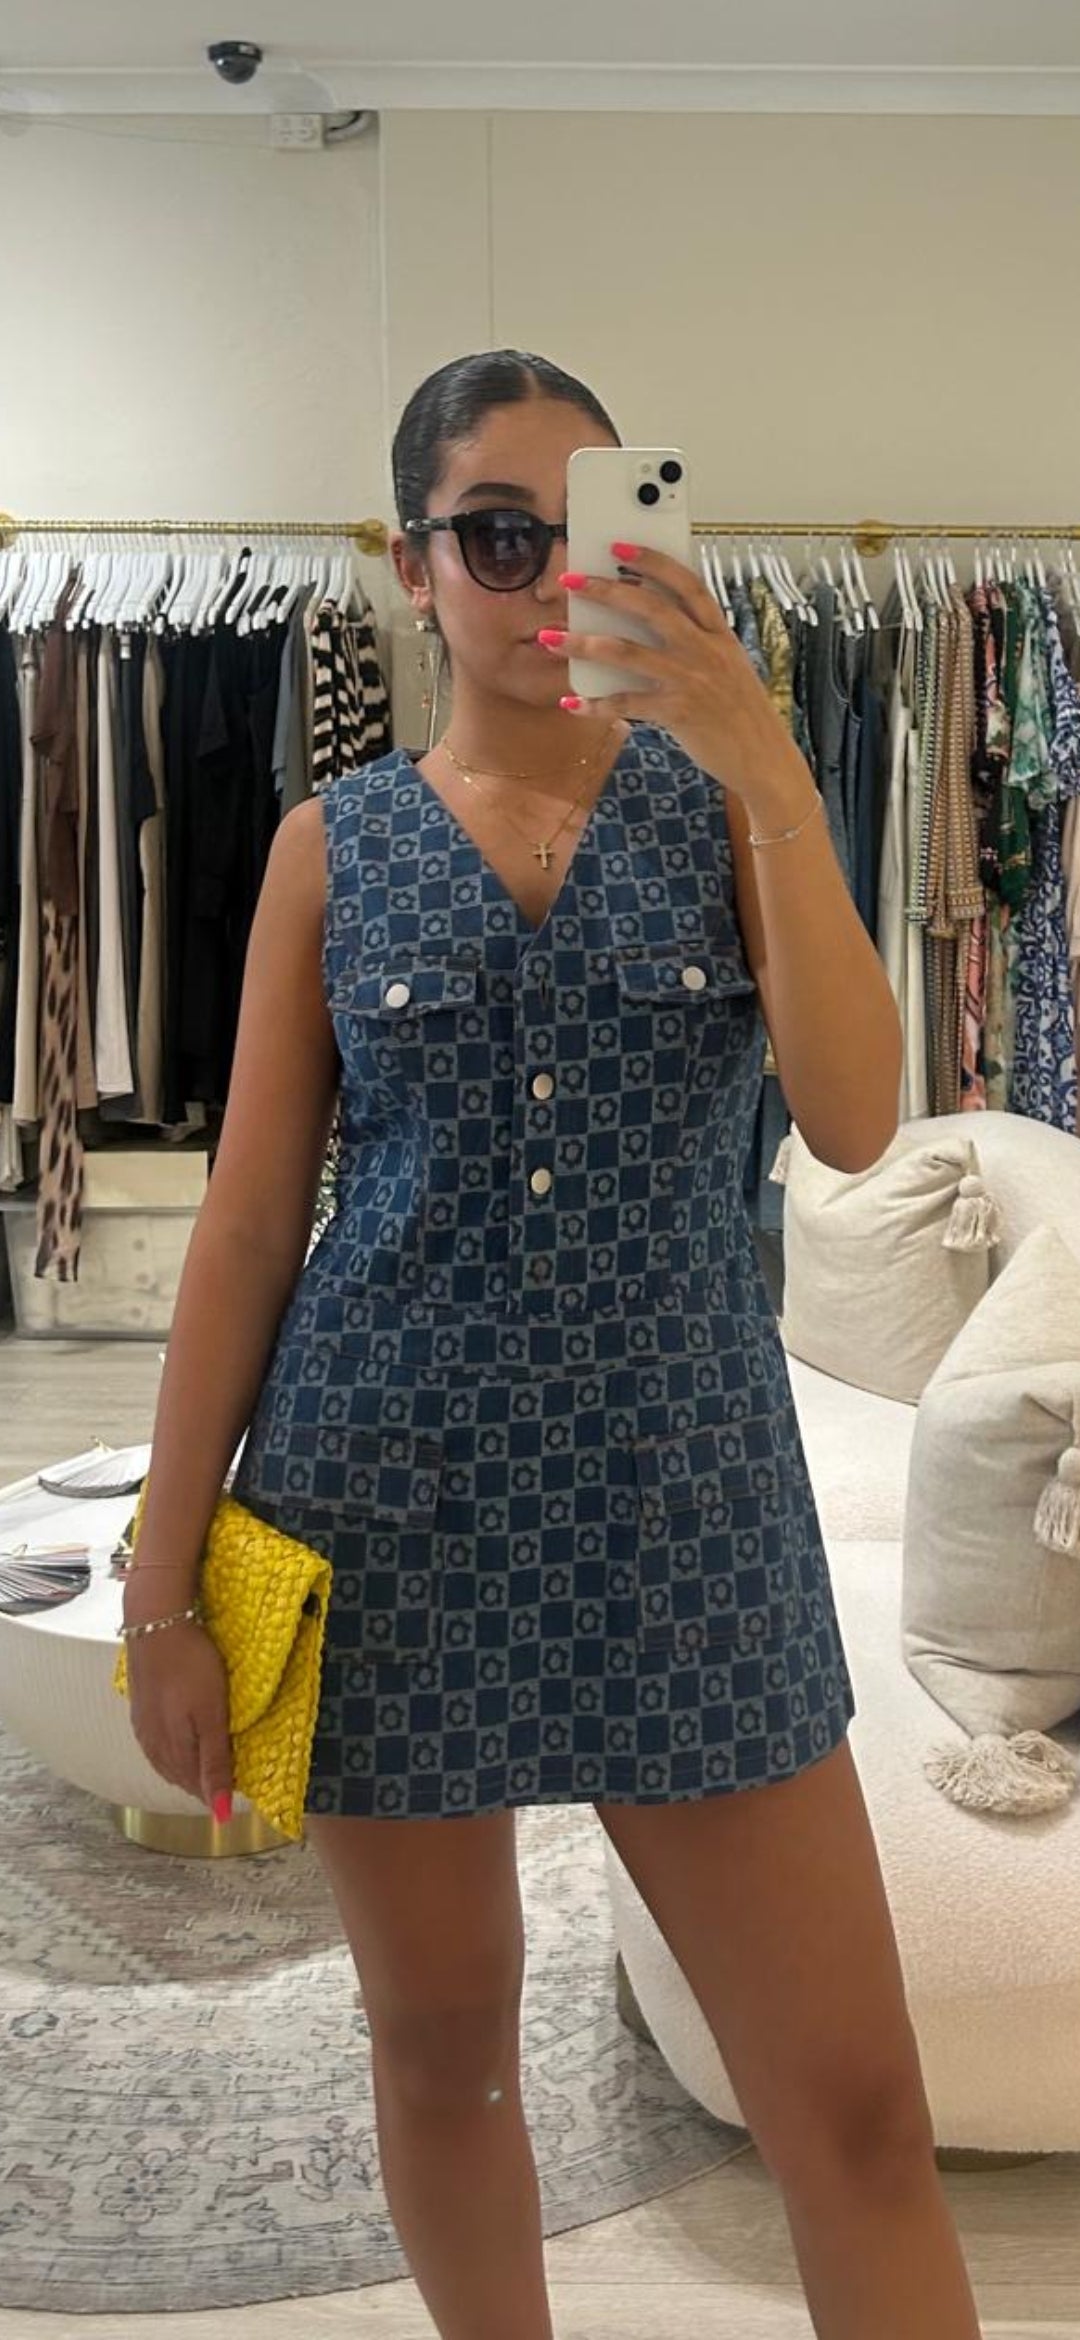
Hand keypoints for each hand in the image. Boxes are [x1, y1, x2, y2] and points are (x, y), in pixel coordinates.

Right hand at [127, 1621, 234, 1821]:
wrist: (157, 1625)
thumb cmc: (192, 1667)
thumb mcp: (212, 1715)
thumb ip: (215, 1762)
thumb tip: (220, 1813)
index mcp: (174, 1750)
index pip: (196, 1786)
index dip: (216, 1792)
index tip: (236, 1791)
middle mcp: (153, 1744)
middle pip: (179, 1777)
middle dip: (201, 1783)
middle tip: (224, 1780)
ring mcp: (142, 1725)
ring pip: (164, 1762)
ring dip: (184, 1769)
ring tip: (202, 1767)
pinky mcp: (138, 1706)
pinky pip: (154, 1743)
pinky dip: (169, 1752)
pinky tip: (174, 1744)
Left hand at [542, 544, 805, 805]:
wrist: (764, 757)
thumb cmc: (741, 711)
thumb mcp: (728, 666)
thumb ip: (696, 642)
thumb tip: (642, 623)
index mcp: (720, 633)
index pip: (687, 584)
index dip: (653, 562)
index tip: (619, 547)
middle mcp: (706, 650)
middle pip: (649, 607)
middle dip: (605, 590)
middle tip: (571, 582)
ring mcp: (691, 680)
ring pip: (627, 652)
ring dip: (583, 643)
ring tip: (551, 639)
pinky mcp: (678, 713)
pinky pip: (627, 703)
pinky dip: (595, 704)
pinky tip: (571, 703)